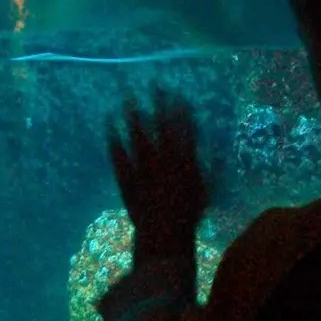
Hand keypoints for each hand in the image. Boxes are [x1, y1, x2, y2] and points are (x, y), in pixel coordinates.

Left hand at [106, 91, 210, 261]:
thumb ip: (207, 168)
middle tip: (153, 84)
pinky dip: (114, 141)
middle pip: (161, 126)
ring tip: (128, 98)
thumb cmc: (189, 217)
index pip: (185, 128)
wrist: (164, 237)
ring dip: (133, 115)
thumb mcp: (205, 190)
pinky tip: (109, 127)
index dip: (180, 109)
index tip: (176, 92)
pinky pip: (119, 156)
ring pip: (138, 136)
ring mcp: (143, 168)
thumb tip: (211, 150)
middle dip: (158, 104)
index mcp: (186, 161)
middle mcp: (165, 160)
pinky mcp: (127, 178)